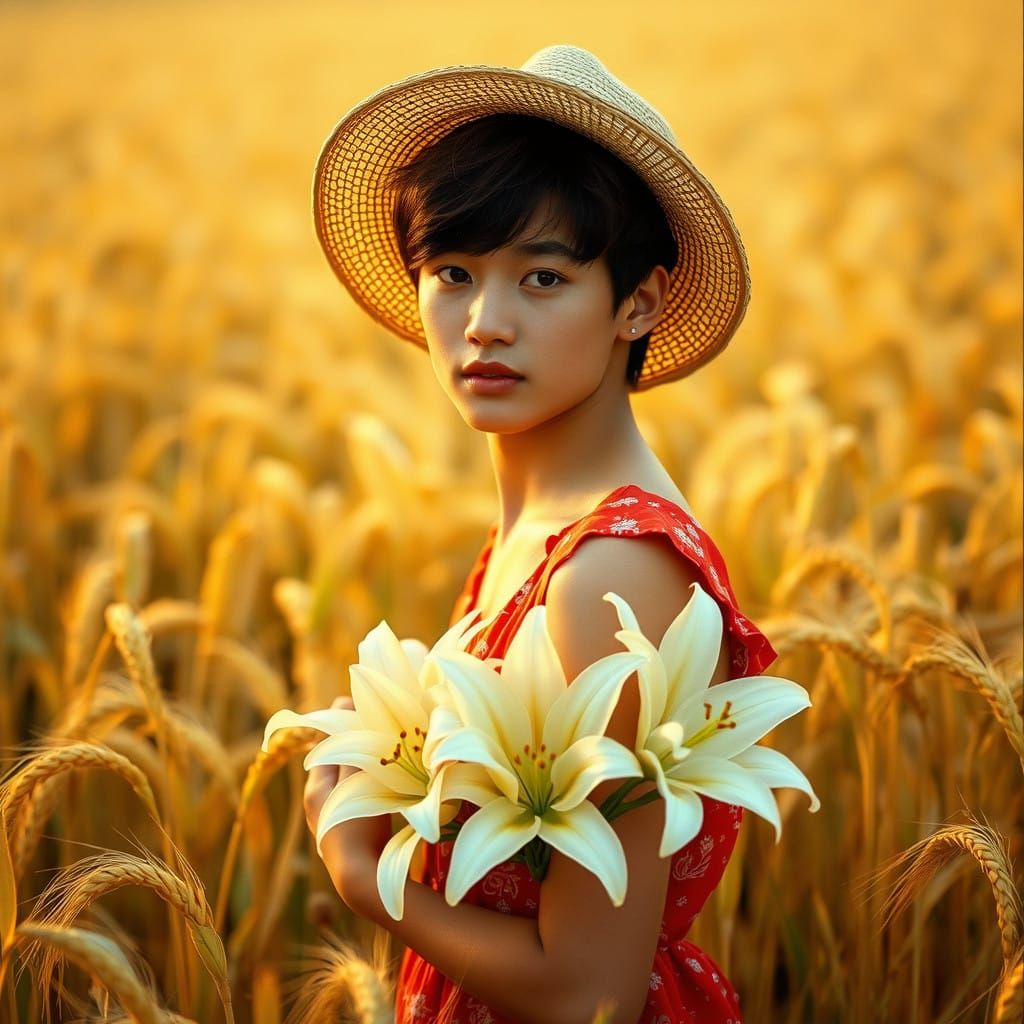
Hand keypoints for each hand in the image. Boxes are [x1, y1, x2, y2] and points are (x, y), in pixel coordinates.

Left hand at [303, 696, 392, 912]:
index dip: (341, 720)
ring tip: (384, 754)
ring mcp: (330, 823)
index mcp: (315, 788)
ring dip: (361, 766)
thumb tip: (344, 707)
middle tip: (376, 727)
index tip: (357, 702)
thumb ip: (352, 746)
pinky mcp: (345, 837)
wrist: (362, 880)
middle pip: (335, 761)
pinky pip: (353, 800)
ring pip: (346, 782)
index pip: (325, 742)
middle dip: (353, 743)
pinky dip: (365, 787)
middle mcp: (317, 805)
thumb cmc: (358, 826)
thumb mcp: (358, 779)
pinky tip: (383, 788)